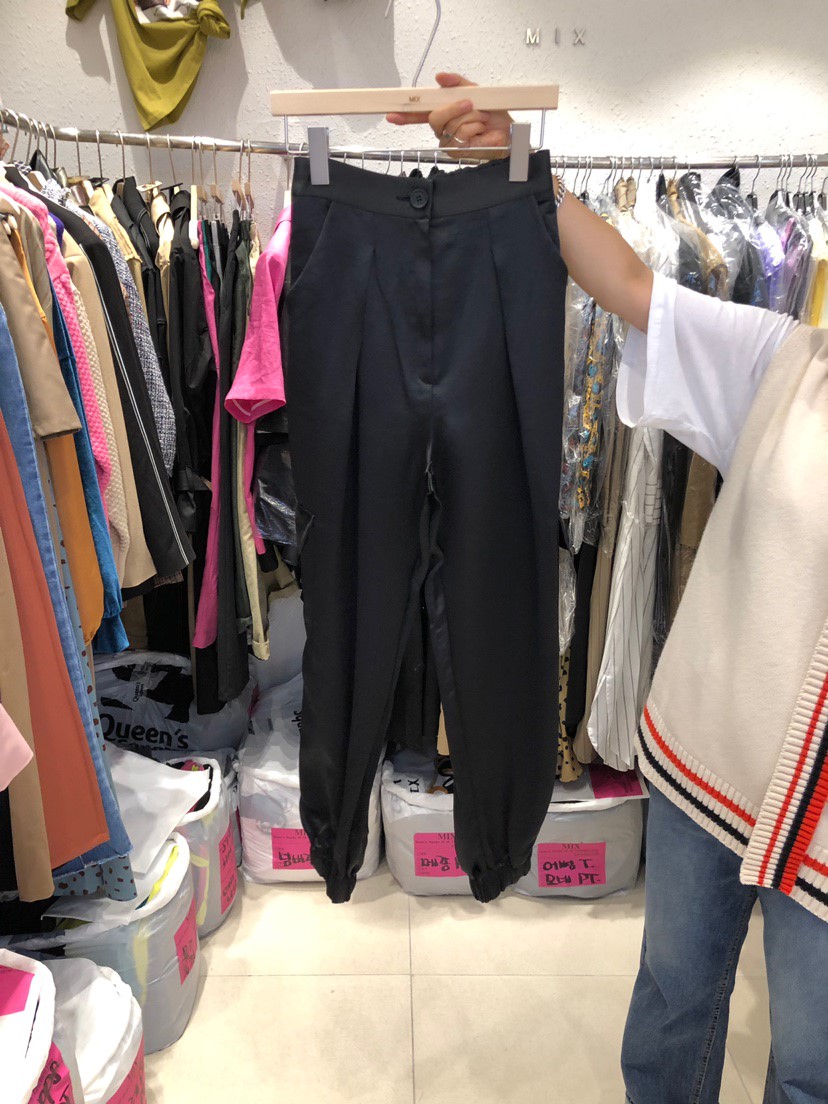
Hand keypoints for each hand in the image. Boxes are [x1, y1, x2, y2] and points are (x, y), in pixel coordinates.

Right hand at [386, 72, 511, 159]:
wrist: (508, 132)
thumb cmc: (494, 115)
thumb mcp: (476, 91)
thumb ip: (458, 83)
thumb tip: (440, 76)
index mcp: (444, 113)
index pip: (419, 113)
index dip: (405, 114)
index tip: (391, 114)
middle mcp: (443, 129)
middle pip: (434, 117)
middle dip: (454, 108)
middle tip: (470, 104)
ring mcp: (449, 142)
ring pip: (451, 125)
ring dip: (471, 118)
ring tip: (481, 120)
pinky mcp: (458, 152)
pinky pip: (461, 134)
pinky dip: (475, 127)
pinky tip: (481, 130)